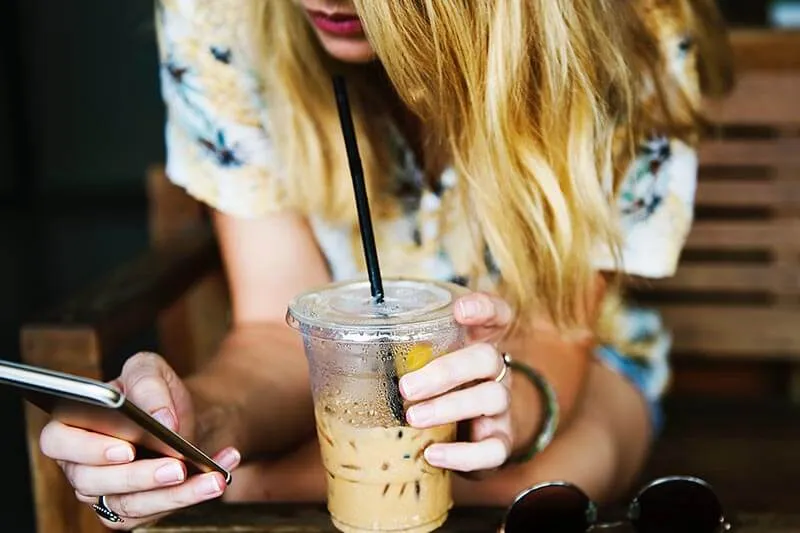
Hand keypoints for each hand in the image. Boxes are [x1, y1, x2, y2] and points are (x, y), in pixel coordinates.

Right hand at [39, 352, 241, 529]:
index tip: (126, 448)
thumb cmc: (154, 394)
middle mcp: (82, 466)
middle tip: (176, 466)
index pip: (58, 442)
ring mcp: (106, 493)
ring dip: (175, 494)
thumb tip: (161, 419)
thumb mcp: (150, 371)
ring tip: (211, 478)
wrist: (183, 417)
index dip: (87, 449)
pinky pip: (158, 512)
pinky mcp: (134, 512)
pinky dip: (193, 494)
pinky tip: (218, 476)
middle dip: (139, 476)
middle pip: (94, 482)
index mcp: (72, 426)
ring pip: (130, 505)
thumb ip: (148, 384)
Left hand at [398, 292, 513, 473]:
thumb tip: (326, 348)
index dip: (483, 308)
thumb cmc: (434, 391)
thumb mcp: (421, 365)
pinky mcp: (500, 441)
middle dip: (446, 370)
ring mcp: (501, 407)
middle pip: (486, 358)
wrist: (465, 437)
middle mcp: (494, 372)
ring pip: (492, 398)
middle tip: (406, 387)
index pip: (496, 315)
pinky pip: (493, 449)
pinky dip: (463, 454)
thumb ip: (395, 353)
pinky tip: (432, 454)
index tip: (459, 310)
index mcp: (476, 344)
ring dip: (449, 407)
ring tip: (413, 418)